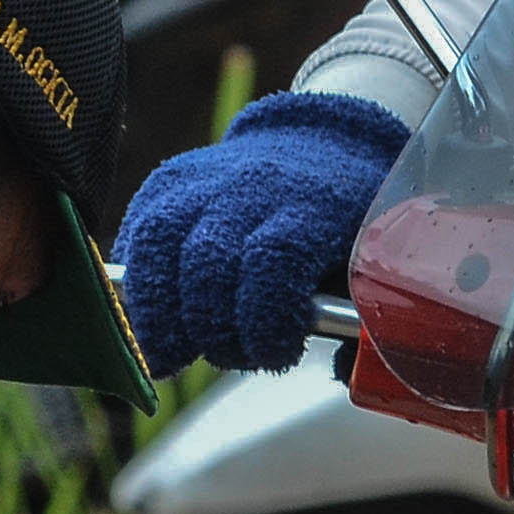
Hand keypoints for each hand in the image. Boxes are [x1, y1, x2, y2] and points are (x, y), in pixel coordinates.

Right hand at [116, 93, 412, 373]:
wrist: (323, 143)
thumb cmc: (352, 222)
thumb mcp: (376, 259)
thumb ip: (364, 317)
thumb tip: (346, 370)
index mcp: (317, 203)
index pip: (271, 260)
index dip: (265, 321)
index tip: (277, 352)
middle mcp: (255, 183)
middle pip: (207, 260)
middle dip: (211, 328)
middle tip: (227, 356)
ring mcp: (206, 177)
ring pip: (159, 241)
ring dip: (157, 314)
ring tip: (169, 357)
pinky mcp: (170, 180)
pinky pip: (138, 233)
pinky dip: (137, 284)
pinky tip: (151, 319)